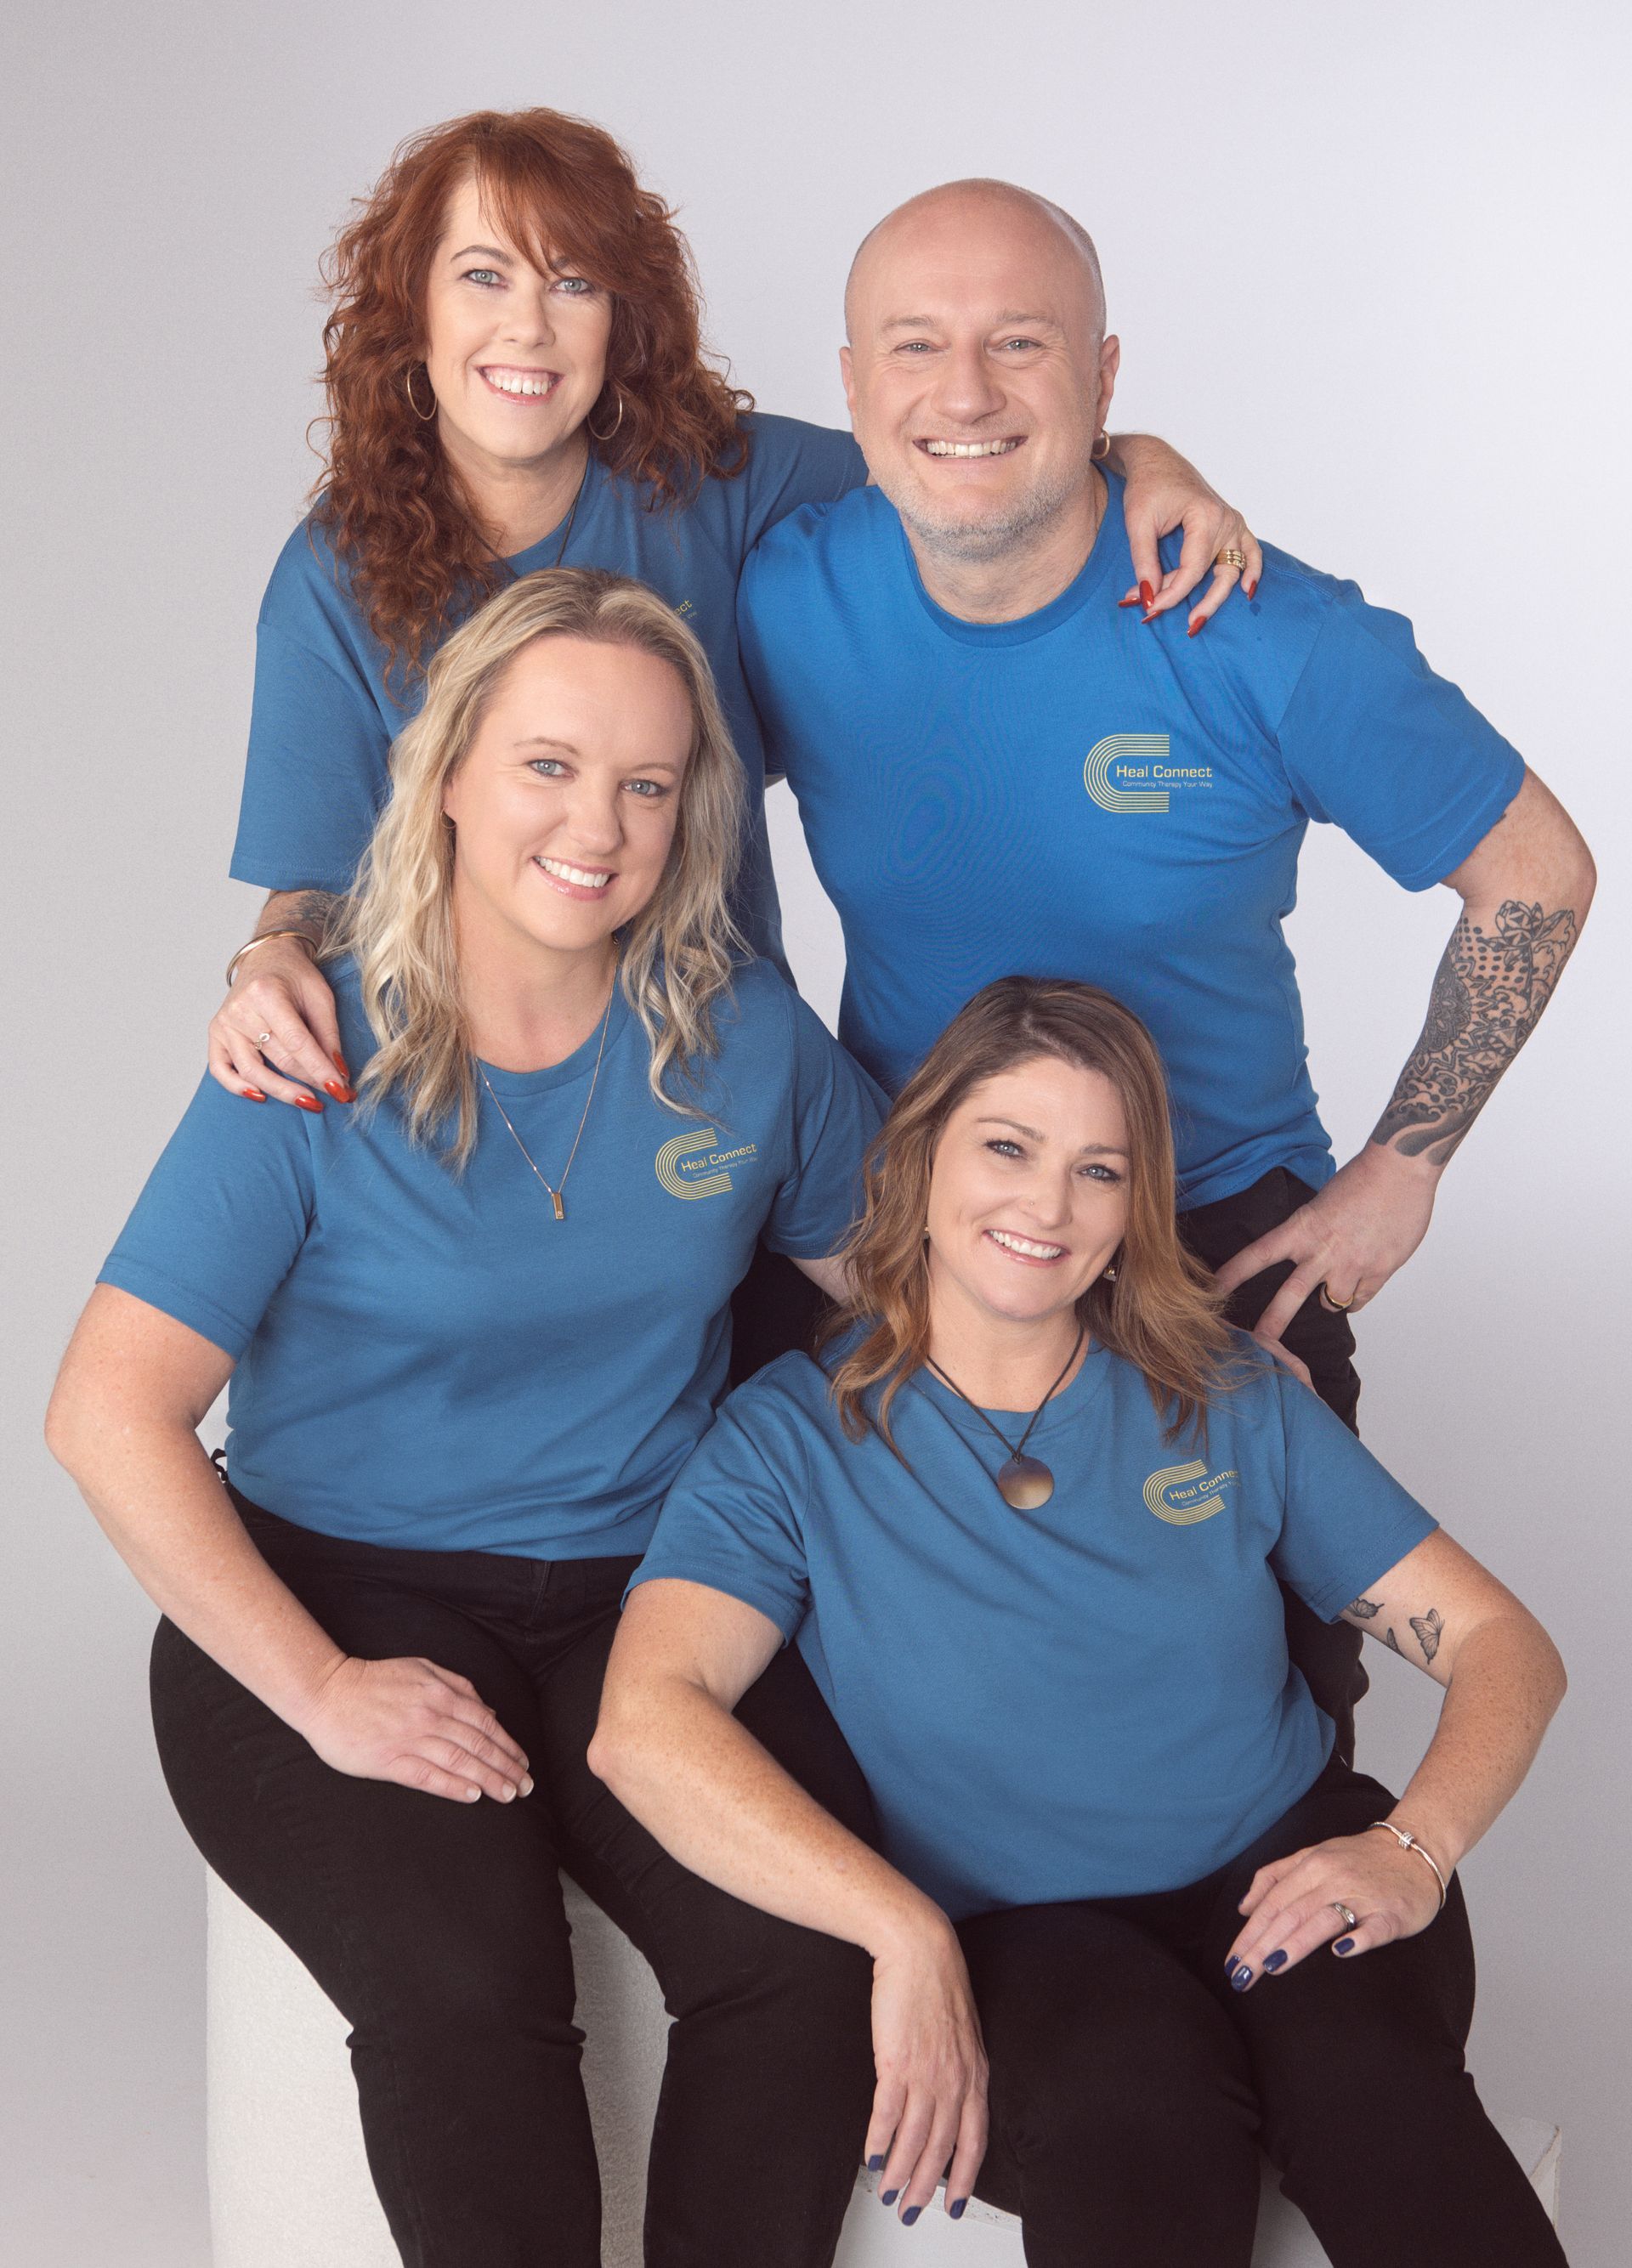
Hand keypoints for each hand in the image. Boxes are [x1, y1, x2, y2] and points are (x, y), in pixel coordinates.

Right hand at [208, 937, 353, 1109]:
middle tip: (336, 1096)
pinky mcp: (215, 1034)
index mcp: (268, 994)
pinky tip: (261, 1096)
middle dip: (311, 1081)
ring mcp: (224, 1024)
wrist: (266, 958)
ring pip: (252, 1071)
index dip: (320, 1070)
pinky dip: (238, 1087)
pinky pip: (221, 1070)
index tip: (341, 1090)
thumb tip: (338, 1073)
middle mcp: (241, 1010)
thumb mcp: (321, 996)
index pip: (298, 1043)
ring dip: (283, 1092)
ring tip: (309, 1102)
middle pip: (279, 1059)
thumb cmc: (295, 976)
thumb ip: (329, 1034)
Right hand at [296, 1655, 532, 1805]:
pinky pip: (428, 1777)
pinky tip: (472, 1795)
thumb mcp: (421, 1669)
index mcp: (440, 1693)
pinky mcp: (389, 1761)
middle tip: (526, 1786)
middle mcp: (430, 1716)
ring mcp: (409, 1739)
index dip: (509, 1745)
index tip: (524, 1763)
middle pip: (478, 1745)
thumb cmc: (375, 1680)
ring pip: (459, 1762)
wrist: (327, 1691)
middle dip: (506, 1767)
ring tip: (508, 1794)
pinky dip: (453, 1787)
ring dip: (488, 1779)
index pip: (485, 1724)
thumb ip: (458, 1686)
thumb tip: (488, 1709)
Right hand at [865, 1917, 988, 2223]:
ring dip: (901, 2171)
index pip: (975, 2139)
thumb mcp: (963, 2032)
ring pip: (916, 2138)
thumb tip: (950, 2098)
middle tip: (911, 2208)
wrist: (919, 1948)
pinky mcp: (896, 2061)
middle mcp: (956, 2079)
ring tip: (889, 2191)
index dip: (964, 2176)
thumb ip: (960, 2068)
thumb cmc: (937, 1983)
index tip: (954, 2202)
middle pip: (942, 2147)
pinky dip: (879, 2140)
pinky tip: (872, 2156)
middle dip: (927, 2185)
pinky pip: (888, 2113)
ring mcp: (927, 2072)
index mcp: (976, 2073)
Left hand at [1114, 435, 1262, 628]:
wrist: (1155, 461)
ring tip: (1200, 616)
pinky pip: (1250, 551)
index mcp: (1205, 516)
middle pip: (1219, 573)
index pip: (1192, 569)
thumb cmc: (1146, 487)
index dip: (1172, 594)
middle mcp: (1226, 519)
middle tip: (1184, 626)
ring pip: (1234, 568)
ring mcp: (1232, 521)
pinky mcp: (1231, 524)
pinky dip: (1251, 570)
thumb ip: (1144, 562)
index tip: (1151, 609)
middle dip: (1201, 602)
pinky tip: (1246, 591)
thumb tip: (1148, 597)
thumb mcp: (1138, 524)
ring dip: (1219, 594)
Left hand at [1212, 1146, 1439, 1351]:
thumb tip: (1309, 1256)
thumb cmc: (1362, 1179)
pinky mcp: (1379, 1273)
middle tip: (1257, 1344)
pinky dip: (1356, 1296)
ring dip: (1329, 1300)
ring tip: (1334, 1284)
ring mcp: (1351, 1266)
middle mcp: (1323, 1252)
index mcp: (1303, 1229)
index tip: (1212, 1290)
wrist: (1401, 1170)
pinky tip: (1359, 1279)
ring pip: (1331, 1305)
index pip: (1258, 1255)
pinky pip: (1359, 1301)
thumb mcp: (1322, 1203)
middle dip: (1271, 1325)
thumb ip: (1312, 1235)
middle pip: (1289, 1297)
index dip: (1233, 1274)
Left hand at [1225, 1829, 1442, 1986]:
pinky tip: (1340, 1952)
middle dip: (1262, 1947)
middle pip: (1290, 1914)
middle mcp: (1333, 1878)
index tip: (1231, 1963)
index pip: (1272, 1904)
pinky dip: (1358, 1939)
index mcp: (1311, 1866)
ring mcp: (1364, 1896)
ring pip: (1324, 1920)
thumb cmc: (1358, 1859)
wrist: (1414, 1851)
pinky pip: (1375, 1928)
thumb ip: (1275, 1876)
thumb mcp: (1312, 1856)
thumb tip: (1243, 1908)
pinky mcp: (1393, 1913)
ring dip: (1296, 1944)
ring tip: (1271, 1967)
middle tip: (1241, 1977)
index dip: (1249, 1934)